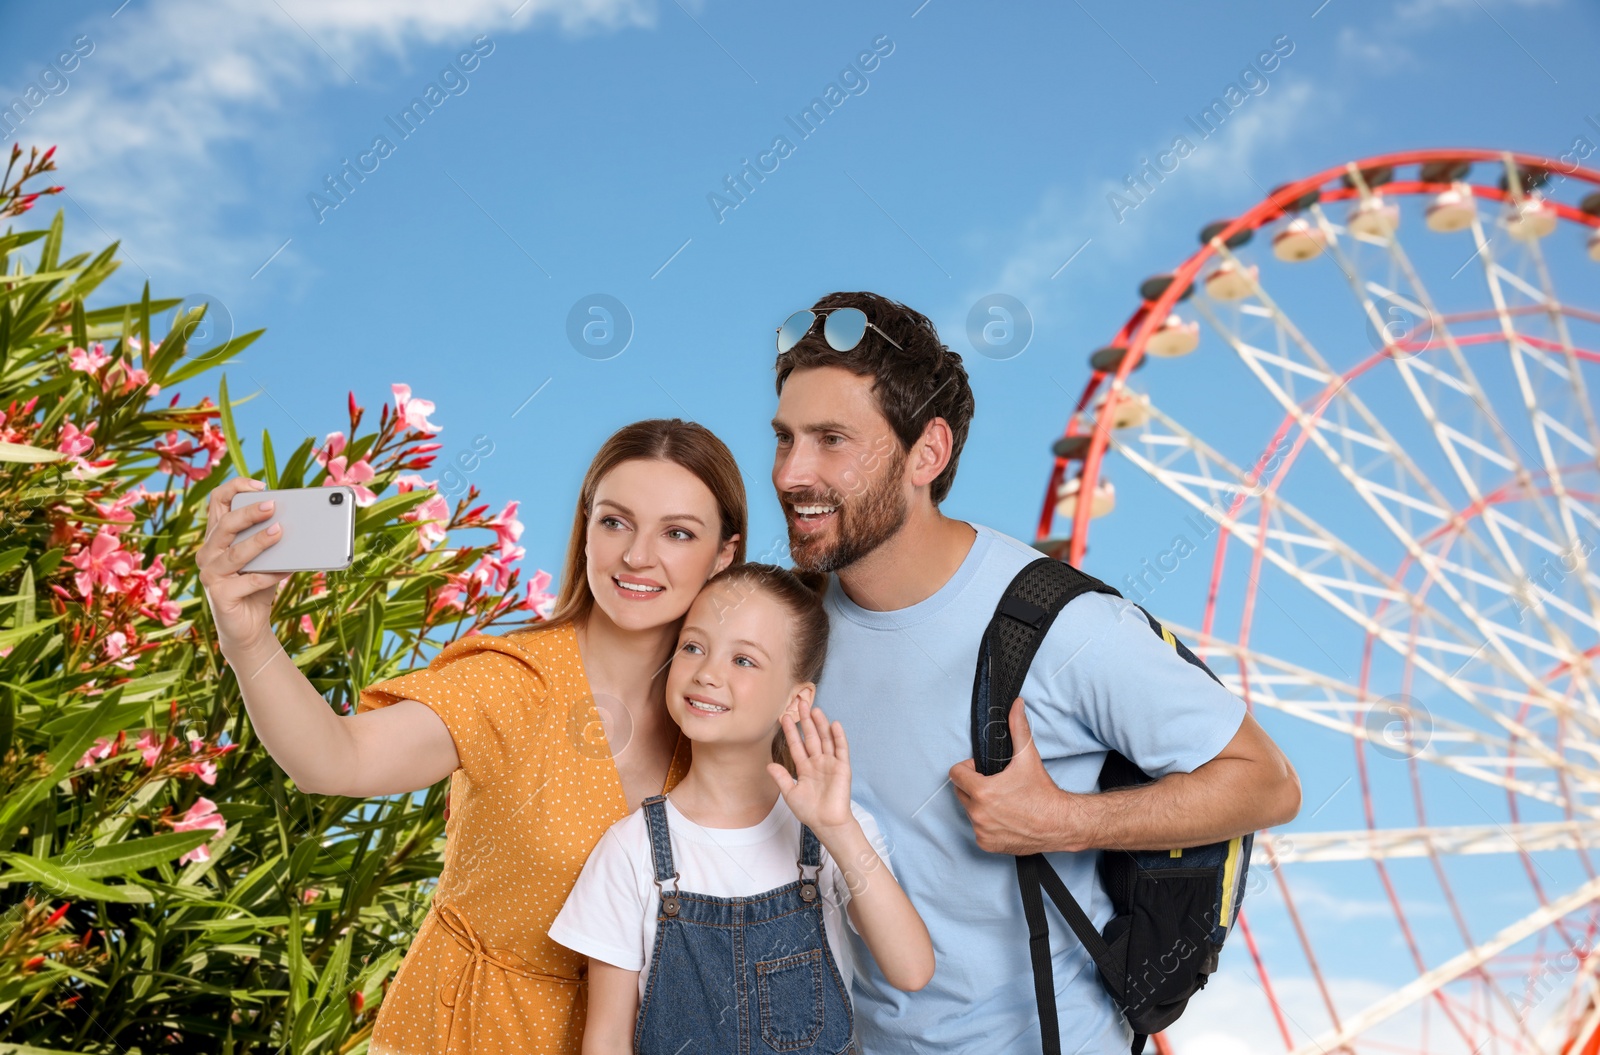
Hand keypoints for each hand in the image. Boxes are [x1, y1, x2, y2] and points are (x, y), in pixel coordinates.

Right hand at [196, 477, 290, 660]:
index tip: (260, 485)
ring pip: (235, 553)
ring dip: (259, 541)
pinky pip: (248, 581)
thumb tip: (296, 520)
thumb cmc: (256, 586)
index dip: (235, 488)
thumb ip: (271, 540)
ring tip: (280, 532)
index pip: (217, 502)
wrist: (248, 626)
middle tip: (272, 506)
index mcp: (217, 537)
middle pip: (225, 524)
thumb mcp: (265, 558)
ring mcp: (210, 574)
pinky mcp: (219, 595)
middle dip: (249, 512)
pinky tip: (289, 569)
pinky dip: (270, 575)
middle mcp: (208, 552)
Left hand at [767, 704, 854, 834]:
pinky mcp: (843, 767)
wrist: (827, 823)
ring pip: (825, 739)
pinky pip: (841, 749)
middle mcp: (818, 763)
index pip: (796, 745)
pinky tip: (834, 724)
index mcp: (805, 768)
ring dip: (821, 724)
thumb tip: (768, 765)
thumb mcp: (790, 794)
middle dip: (805, 721)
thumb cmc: (810, 811)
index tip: (784, 718)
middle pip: (811, 737)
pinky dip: (838, 737)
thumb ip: (781, 778)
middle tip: (800, 703)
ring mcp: (831, 764)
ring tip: (815, 709)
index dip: (791, 732)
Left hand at [949, 696, 1081, 854]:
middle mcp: (978, 813)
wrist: (1060, 824)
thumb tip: (1016, 704)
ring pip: (970, 811)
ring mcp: (981, 831)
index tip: (983, 770)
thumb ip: (1018, 728)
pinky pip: (978, 829)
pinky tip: (1005, 818)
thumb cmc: (1043, 793)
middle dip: (974, 786)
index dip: (969, 769)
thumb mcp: (1028, 757)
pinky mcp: (987, 845)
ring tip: (1003, 802)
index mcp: (982, 791)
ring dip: (980, 805)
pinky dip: (987, 824)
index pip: (955, 774)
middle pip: (961, 792)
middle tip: (996, 785)